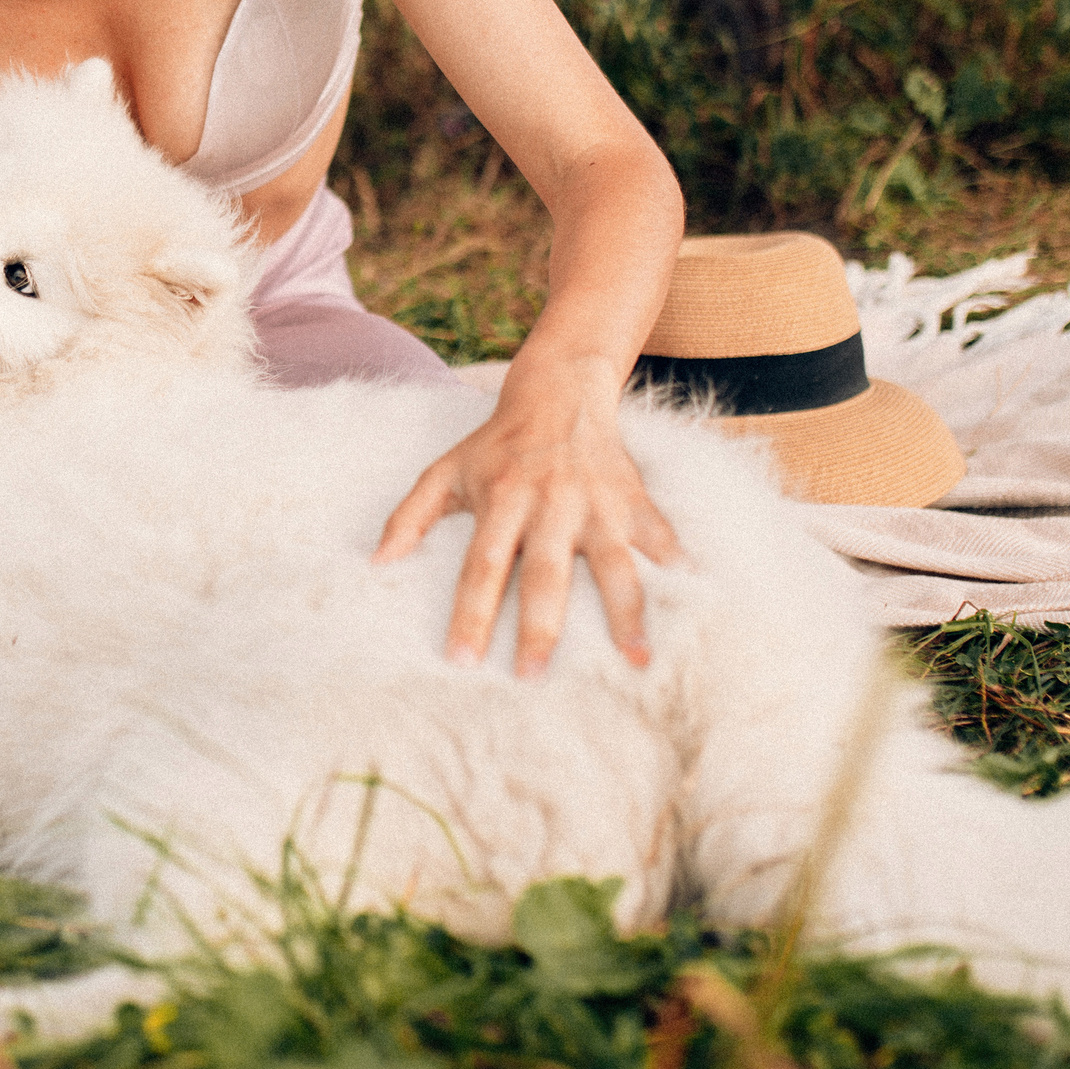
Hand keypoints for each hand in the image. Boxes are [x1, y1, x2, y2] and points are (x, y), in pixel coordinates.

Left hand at [374, 395, 681, 674]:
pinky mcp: (633, 499)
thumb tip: (375, 563)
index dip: (471, 614)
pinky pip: (660, 538)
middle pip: (545, 575)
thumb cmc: (496, 443)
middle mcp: (550, 504)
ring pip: (614, 564)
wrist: (559, 390)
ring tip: (635, 660)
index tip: (462, 661)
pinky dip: (679, 567)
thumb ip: (410, 516)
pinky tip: (694, 606)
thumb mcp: (445, 470)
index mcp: (501, 499)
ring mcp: (597, 503)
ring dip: (625, 612)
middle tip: (532, 677)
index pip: (481, 566)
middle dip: (540, 628)